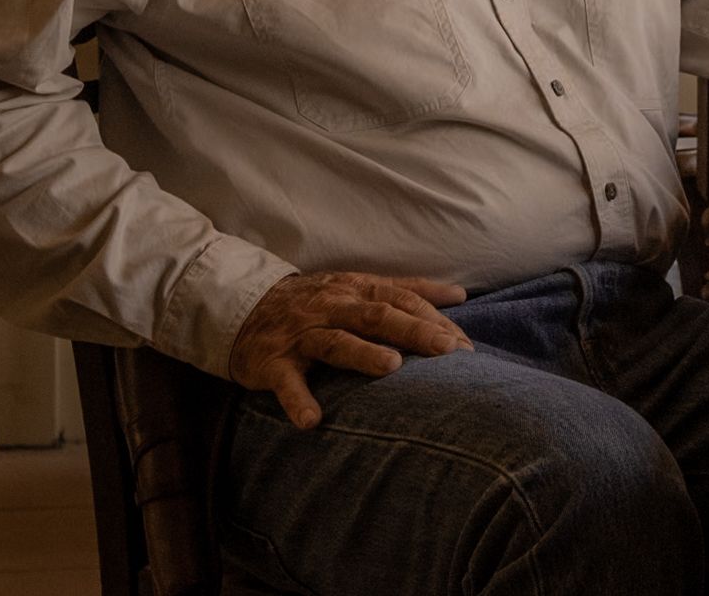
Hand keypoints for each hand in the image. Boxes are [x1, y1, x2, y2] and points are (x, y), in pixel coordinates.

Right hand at [228, 271, 472, 427]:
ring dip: (363, 354)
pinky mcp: (272, 362)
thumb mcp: (359, 287)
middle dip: (413, 330)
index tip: (464, 346)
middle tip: (447, 350)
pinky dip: (298, 400)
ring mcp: (302, 335)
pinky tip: (311, 420)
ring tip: (392, 367)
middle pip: (376, 315)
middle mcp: (331, 308)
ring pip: (335, 341)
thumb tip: (459, 295)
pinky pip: (286, 382)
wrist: (244, 308)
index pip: (402, 300)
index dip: (434, 320)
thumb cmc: (315, 302)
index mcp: (356, 290)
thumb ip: (407, 290)